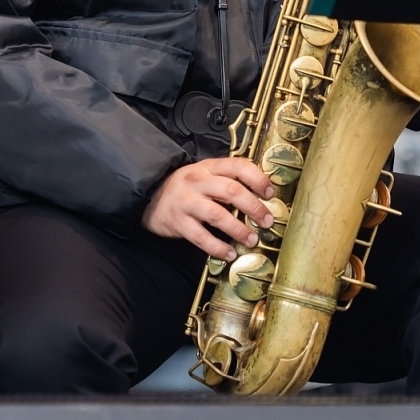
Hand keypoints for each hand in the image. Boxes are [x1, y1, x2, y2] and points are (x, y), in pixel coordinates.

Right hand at [142, 157, 274, 260]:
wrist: (149, 196)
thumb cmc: (185, 187)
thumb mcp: (204, 174)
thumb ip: (227, 180)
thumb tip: (259, 195)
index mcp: (209, 167)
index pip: (238, 166)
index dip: (257, 179)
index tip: (270, 193)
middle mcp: (198, 181)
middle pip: (231, 191)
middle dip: (254, 207)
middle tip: (267, 221)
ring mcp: (187, 202)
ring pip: (218, 215)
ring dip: (238, 229)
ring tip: (252, 239)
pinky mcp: (178, 222)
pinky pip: (200, 237)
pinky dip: (217, 247)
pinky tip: (229, 253)